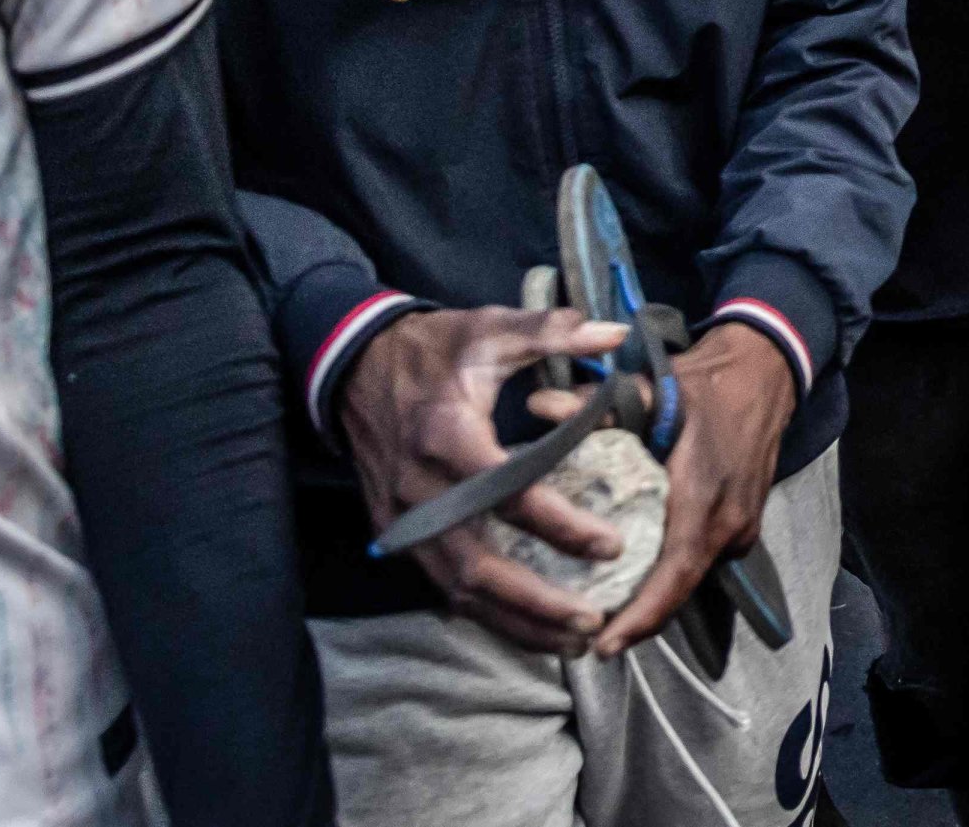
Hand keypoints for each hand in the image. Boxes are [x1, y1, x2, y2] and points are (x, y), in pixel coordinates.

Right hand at [341, 307, 631, 654]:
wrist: (353, 368)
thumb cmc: (432, 350)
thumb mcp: (487, 328)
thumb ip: (550, 332)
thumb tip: (615, 333)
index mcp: (447, 436)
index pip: (508, 493)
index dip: (559, 525)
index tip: (611, 546)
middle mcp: (421, 490)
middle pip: (478, 564)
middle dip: (536, 601)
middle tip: (593, 619)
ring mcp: (404, 520)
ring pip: (458, 589)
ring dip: (514, 622)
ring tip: (571, 640)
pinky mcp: (398, 535)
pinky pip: (443, 586)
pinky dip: (486, 614)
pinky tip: (529, 629)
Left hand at [591, 322, 798, 656]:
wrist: (766, 371)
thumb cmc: (708, 381)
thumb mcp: (653, 388)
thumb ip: (596, 405)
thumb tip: (535, 406)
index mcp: (705, 495)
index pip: (673, 575)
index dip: (639, 617)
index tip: (602, 647)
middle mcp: (729, 522)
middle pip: (678, 589)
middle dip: (636, 621)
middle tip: (586, 640)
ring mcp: (742, 527)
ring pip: (690, 577)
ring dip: (652, 598)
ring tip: (604, 615)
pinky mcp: (745, 524)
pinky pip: (701, 560)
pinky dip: (669, 573)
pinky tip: (635, 574)